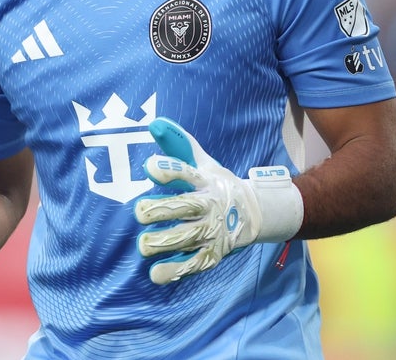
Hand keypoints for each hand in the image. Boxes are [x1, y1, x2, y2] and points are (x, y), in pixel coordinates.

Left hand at [134, 118, 302, 284]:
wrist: (255, 213)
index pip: (187, 171)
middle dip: (160, 210)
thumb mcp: (203, 162)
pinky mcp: (213, 254)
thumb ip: (178, 144)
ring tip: (143, 244)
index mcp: (206, 180)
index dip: (168, 170)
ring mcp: (213, 231)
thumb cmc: (218, 184)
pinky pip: (193, 264)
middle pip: (185, 207)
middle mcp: (210, 205)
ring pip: (186, 237)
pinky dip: (175, 270)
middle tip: (140, 212)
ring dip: (163, 242)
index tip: (149, 168)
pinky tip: (155, 273)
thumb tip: (154, 123)